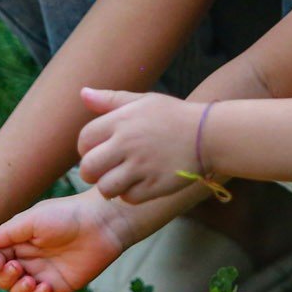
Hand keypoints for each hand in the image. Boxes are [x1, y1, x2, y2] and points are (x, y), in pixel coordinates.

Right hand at [0, 192, 142, 291]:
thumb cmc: (66, 215)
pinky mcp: (60, 287)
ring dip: (18, 291)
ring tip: (30, 280)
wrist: (101, 224)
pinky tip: (44, 287)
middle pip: (3, 278)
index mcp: (20, 240)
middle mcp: (29, 258)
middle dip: (4, 278)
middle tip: (16, 268)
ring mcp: (44, 274)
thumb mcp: (33, 219)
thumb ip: (9, 232)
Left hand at [75, 87, 204, 203]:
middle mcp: (128, 143)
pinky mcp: (155, 185)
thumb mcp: (142, 101)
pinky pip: (129, 198)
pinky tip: (139, 185)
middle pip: (88, 168)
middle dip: (91, 173)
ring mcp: (142, 166)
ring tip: (120, 180)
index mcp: (121, 121)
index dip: (86, 149)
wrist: (209, 135)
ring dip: (110, 187)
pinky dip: (130, 195)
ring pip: (105, 188)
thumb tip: (83, 93)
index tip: (97, 151)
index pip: (84, 140)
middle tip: (103, 171)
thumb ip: (110, 99)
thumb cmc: (173, 116)